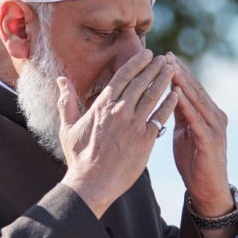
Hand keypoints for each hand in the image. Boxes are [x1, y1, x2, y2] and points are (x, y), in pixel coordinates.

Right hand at [58, 49, 177, 217]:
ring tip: (172, 70)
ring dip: (164, 80)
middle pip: (141, 82)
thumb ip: (66, 101)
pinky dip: (169, 104)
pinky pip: (160, 117)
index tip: (147, 54)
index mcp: (102, 105)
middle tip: (165, 58)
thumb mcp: (68, 126)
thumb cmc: (79, 157)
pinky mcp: (145, 139)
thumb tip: (61, 79)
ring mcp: (133, 124)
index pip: (123, 76)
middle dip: (154, 68)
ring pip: (153, 96)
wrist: (92, 183)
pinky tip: (177, 94)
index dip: (137, 63)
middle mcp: (120, 111)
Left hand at [167, 52, 233, 218]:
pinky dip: (186, 105)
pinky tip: (176, 93)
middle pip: (196, 89)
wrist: (208, 190)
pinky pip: (196, 119)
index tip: (165, 56)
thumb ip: (180, 113)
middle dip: (180, 71)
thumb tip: (167, 92)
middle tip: (166, 55)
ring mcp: (215, 127)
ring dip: (183, 82)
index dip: (180, 71)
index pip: (193, 88)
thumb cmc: (194, 161)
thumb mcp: (184, 131)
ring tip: (170, 67)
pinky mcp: (211, 140)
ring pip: (197, 100)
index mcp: (209, 113)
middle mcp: (216, 116)